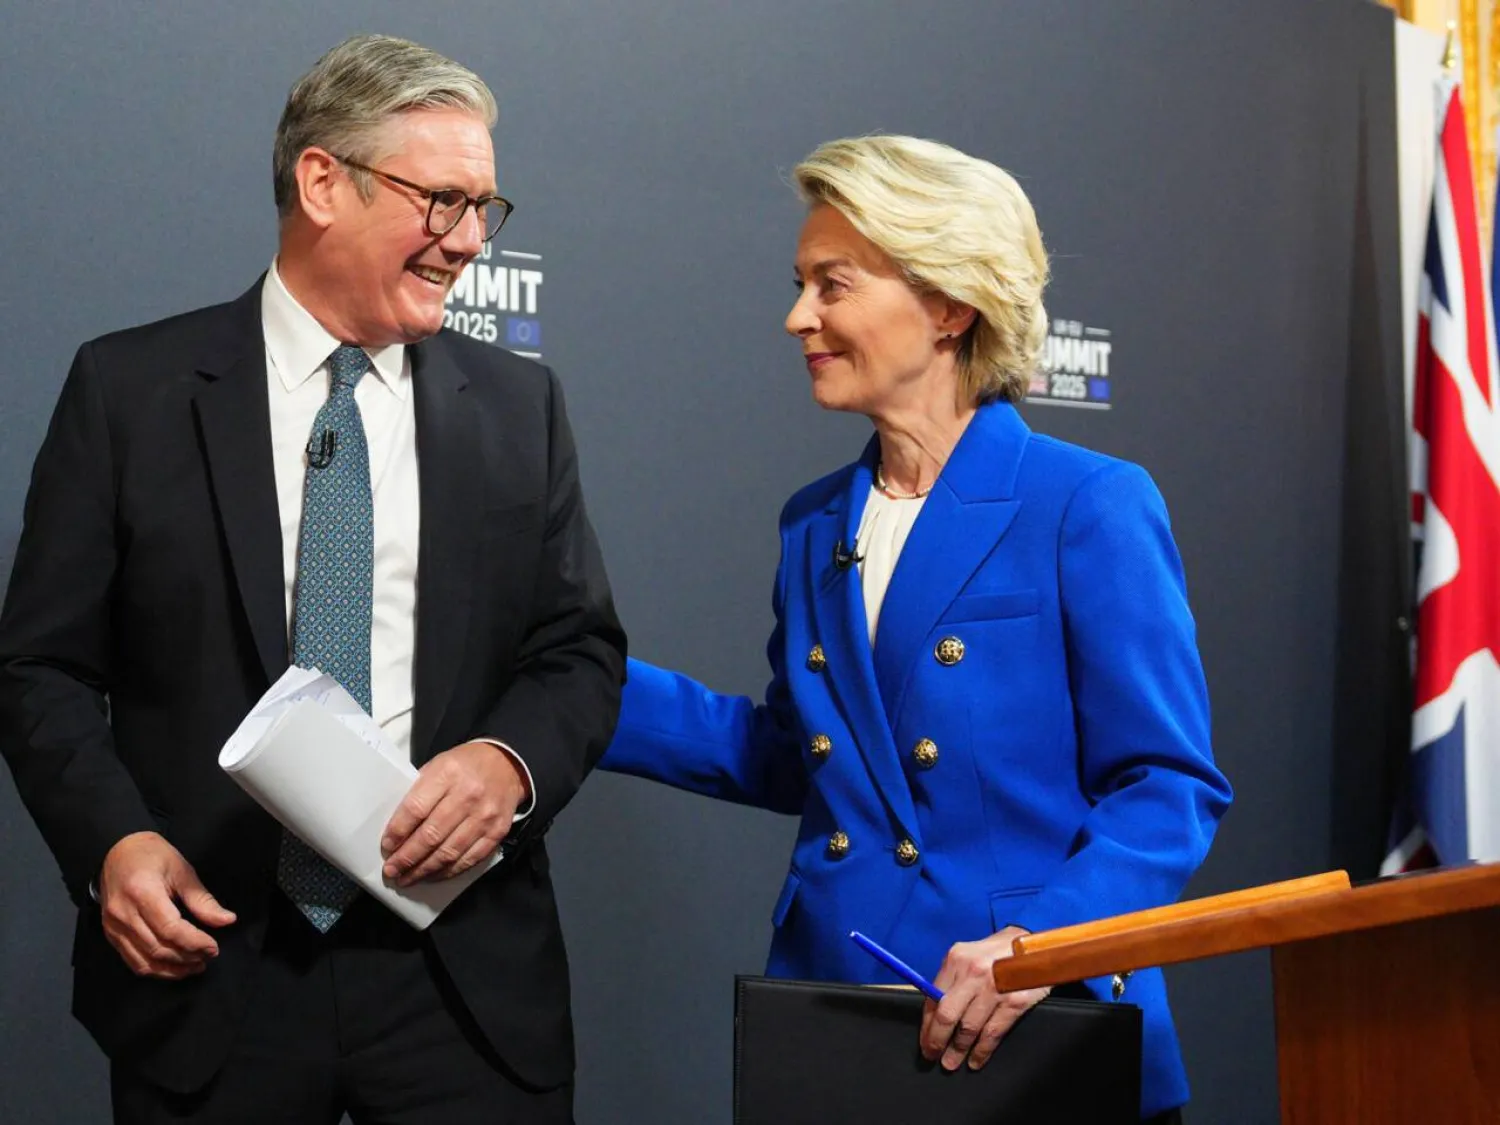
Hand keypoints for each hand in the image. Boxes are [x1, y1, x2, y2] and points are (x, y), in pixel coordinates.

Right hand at [98, 831, 236, 979]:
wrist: (118, 852)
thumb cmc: (153, 857)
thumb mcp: (182, 871)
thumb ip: (202, 899)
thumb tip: (226, 920)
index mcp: (142, 892)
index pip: (170, 929)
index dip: (194, 942)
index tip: (214, 947)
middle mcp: (123, 913)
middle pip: (158, 948)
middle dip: (187, 957)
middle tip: (209, 956)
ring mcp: (113, 926)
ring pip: (145, 961)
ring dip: (173, 969)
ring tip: (196, 965)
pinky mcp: (111, 934)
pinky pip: (133, 960)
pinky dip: (156, 969)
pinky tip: (174, 967)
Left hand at [380, 741, 528, 884]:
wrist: (508, 765)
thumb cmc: (466, 766)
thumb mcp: (438, 765)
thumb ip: (419, 791)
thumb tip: (397, 828)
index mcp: (448, 773)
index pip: (416, 808)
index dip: (398, 831)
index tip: (386, 846)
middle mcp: (468, 795)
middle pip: (431, 835)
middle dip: (407, 857)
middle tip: (391, 870)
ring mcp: (485, 816)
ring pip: (449, 852)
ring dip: (424, 869)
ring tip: (407, 878)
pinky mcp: (497, 832)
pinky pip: (469, 859)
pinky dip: (448, 871)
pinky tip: (432, 875)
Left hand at [920, 926, 1049, 1070]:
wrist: (1035, 946)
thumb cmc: (997, 953)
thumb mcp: (969, 956)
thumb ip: (952, 979)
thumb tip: (934, 1011)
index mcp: (957, 959)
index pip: (933, 998)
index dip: (926, 1024)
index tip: (924, 1040)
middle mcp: (973, 973)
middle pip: (947, 1015)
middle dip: (936, 1040)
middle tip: (932, 1056)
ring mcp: (995, 988)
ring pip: (969, 1028)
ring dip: (958, 1050)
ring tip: (951, 1062)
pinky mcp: (1015, 1002)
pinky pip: (993, 1033)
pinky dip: (982, 1050)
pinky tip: (976, 1060)